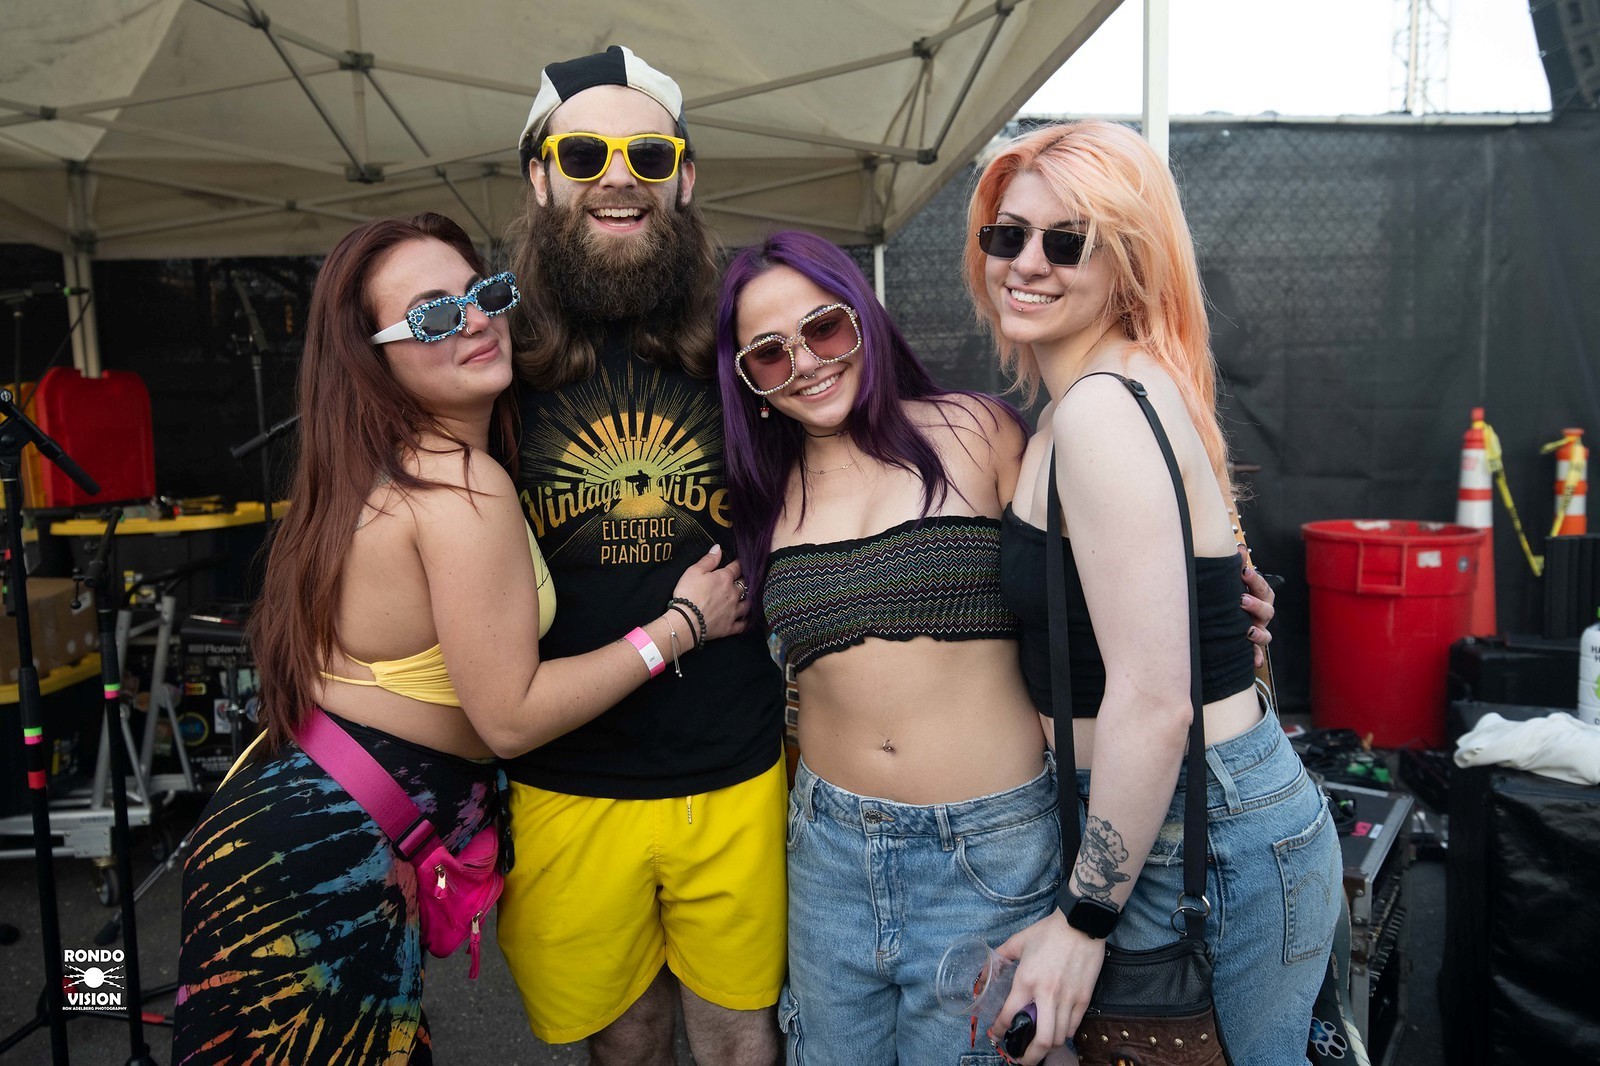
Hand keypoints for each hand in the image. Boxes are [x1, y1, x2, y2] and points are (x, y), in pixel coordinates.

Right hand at [668, 545, 748, 642]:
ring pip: (748, 604)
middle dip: (746, 580)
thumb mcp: (694, 571)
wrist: (686, 621)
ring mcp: (733, 611)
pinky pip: (742, 625)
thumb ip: (708, 559)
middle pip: (745, 584)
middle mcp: (733, 594)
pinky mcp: (729, 627)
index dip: (738, 563)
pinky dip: (746, 622)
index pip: (736, 567)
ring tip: (749, 597)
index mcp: (724, 579)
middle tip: (745, 578)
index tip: (739, 561)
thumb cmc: (688, 594)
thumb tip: (718, 548)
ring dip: (749, 599)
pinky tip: (747, 619)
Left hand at [989, 910, 1103, 1064]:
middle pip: (1041, 1040)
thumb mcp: (1018, 941)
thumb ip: (999, 956)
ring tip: (1038, 1049)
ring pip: (1058, 1038)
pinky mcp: (1084, 998)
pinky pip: (1073, 1027)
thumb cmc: (1048, 932)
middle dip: (1029, 1057)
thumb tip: (985, 970)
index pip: (1009, 1016)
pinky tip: (1055, 1034)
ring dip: (1046, 1049)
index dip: (999, 1030)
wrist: (1081, 924)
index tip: (996, 1035)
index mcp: (1026, 980)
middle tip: (1021, 1060)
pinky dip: (1063, 1035)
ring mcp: (1068, 999)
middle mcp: (1047, 994)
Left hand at [1239, 545, 1274, 669]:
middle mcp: (1261, 615)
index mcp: (1259, 597)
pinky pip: (1256, 654)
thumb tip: (1238, 548)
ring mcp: (1258, 631)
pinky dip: (1255, 658)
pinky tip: (1253, 662)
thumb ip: (1238, 565)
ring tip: (1248, 630)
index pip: (1263, 588)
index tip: (1243, 571)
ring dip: (1258, 633)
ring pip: (1265, 634)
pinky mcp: (1251, 647)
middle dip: (1255, 605)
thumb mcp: (1234, 582)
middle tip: (1241, 600)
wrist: (1225, 619)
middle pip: (1267, 610)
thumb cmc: (1233, 597)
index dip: (1255, 579)